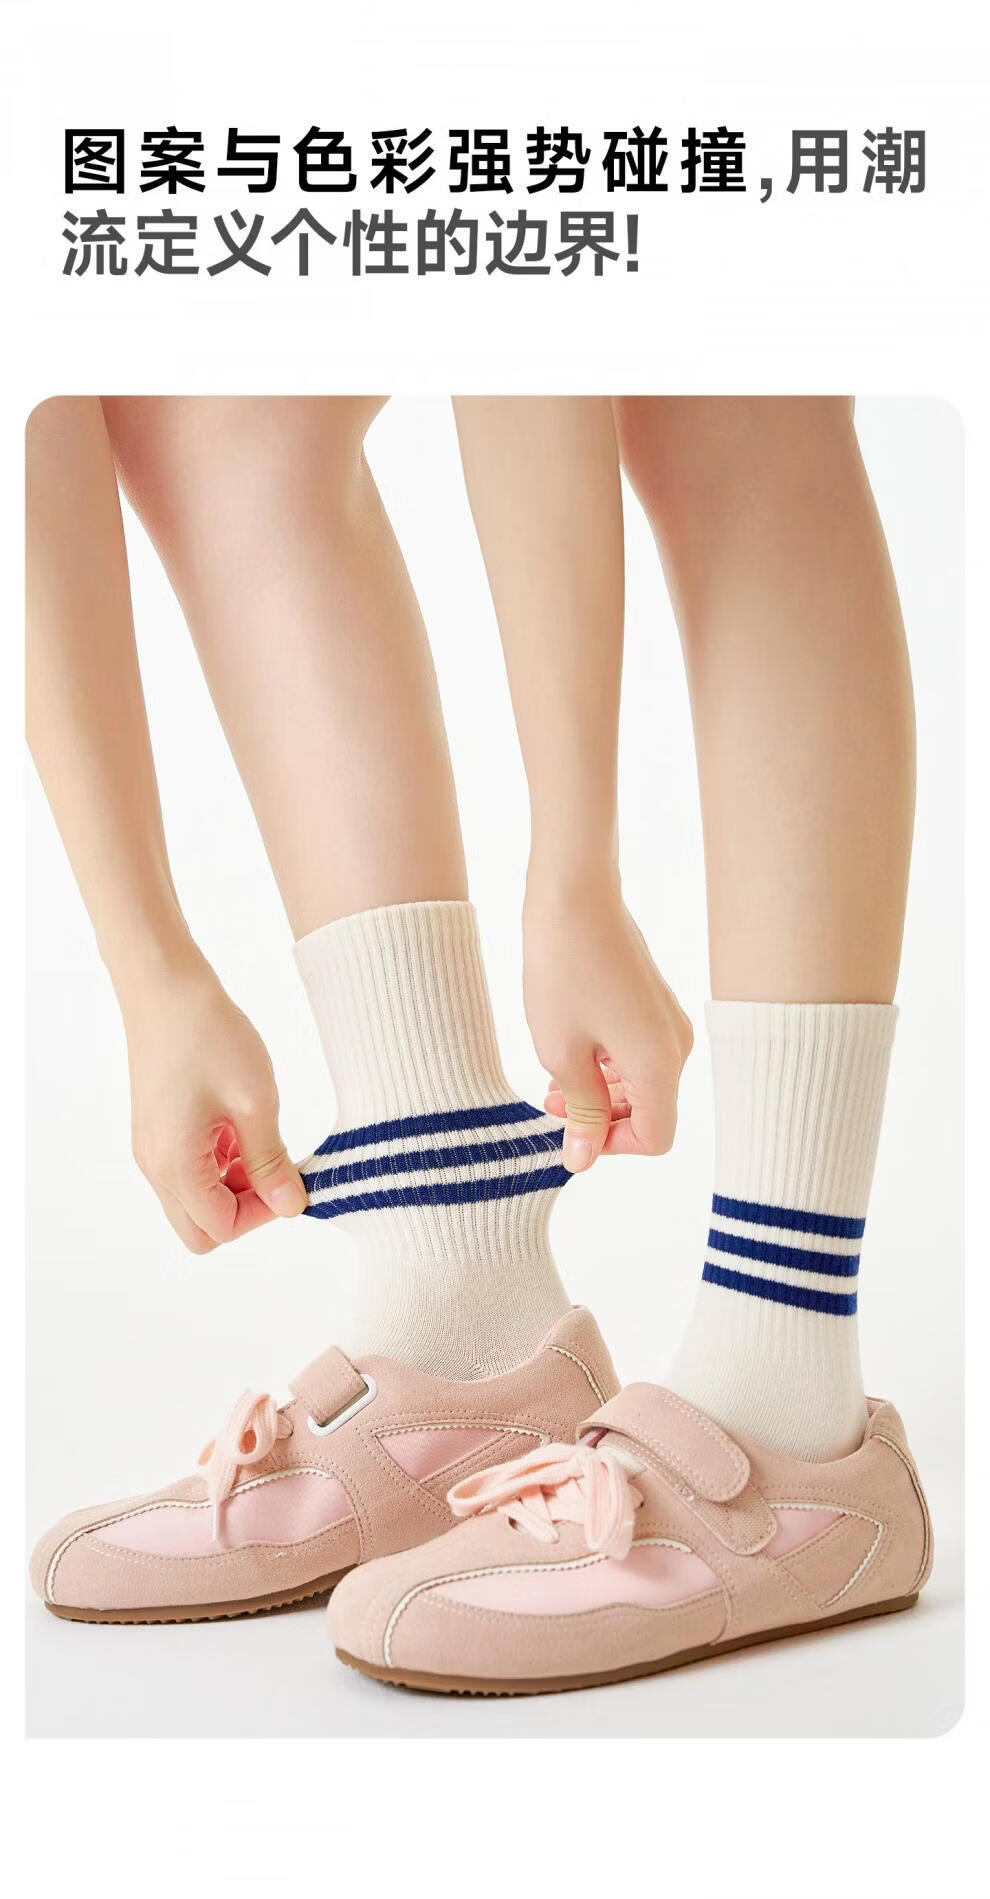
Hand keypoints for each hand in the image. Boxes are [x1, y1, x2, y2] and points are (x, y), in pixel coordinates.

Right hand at [123, 953, 306, 1252]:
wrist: (165, 985)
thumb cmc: (209, 1035)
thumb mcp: (255, 1102)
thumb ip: (271, 1163)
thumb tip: (292, 1208)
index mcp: (174, 1166)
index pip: (221, 1228)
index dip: (263, 1212)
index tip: (290, 1175)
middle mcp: (155, 1166)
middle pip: (201, 1228)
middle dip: (245, 1209)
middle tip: (274, 1167)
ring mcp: (153, 1148)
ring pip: (196, 1201)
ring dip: (234, 1184)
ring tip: (259, 1135)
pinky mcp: (157, 1130)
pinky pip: (190, 1170)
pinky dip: (220, 1162)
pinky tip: (240, 1122)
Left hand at [523, 877, 692, 1172]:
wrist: (574, 895)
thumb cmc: (563, 971)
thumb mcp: (561, 1053)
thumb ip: (581, 1111)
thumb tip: (582, 1159)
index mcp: (659, 1064)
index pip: (656, 1138)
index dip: (611, 1146)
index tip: (570, 1130)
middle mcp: (676, 1046)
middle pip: (651, 1112)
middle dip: (601, 1118)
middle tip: (550, 1103)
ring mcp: (667, 1021)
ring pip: (643, 1083)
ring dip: (600, 1091)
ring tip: (553, 1077)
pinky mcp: (654, 1003)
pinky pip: (639, 1053)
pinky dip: (607, 1064)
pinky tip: (570, 1046)